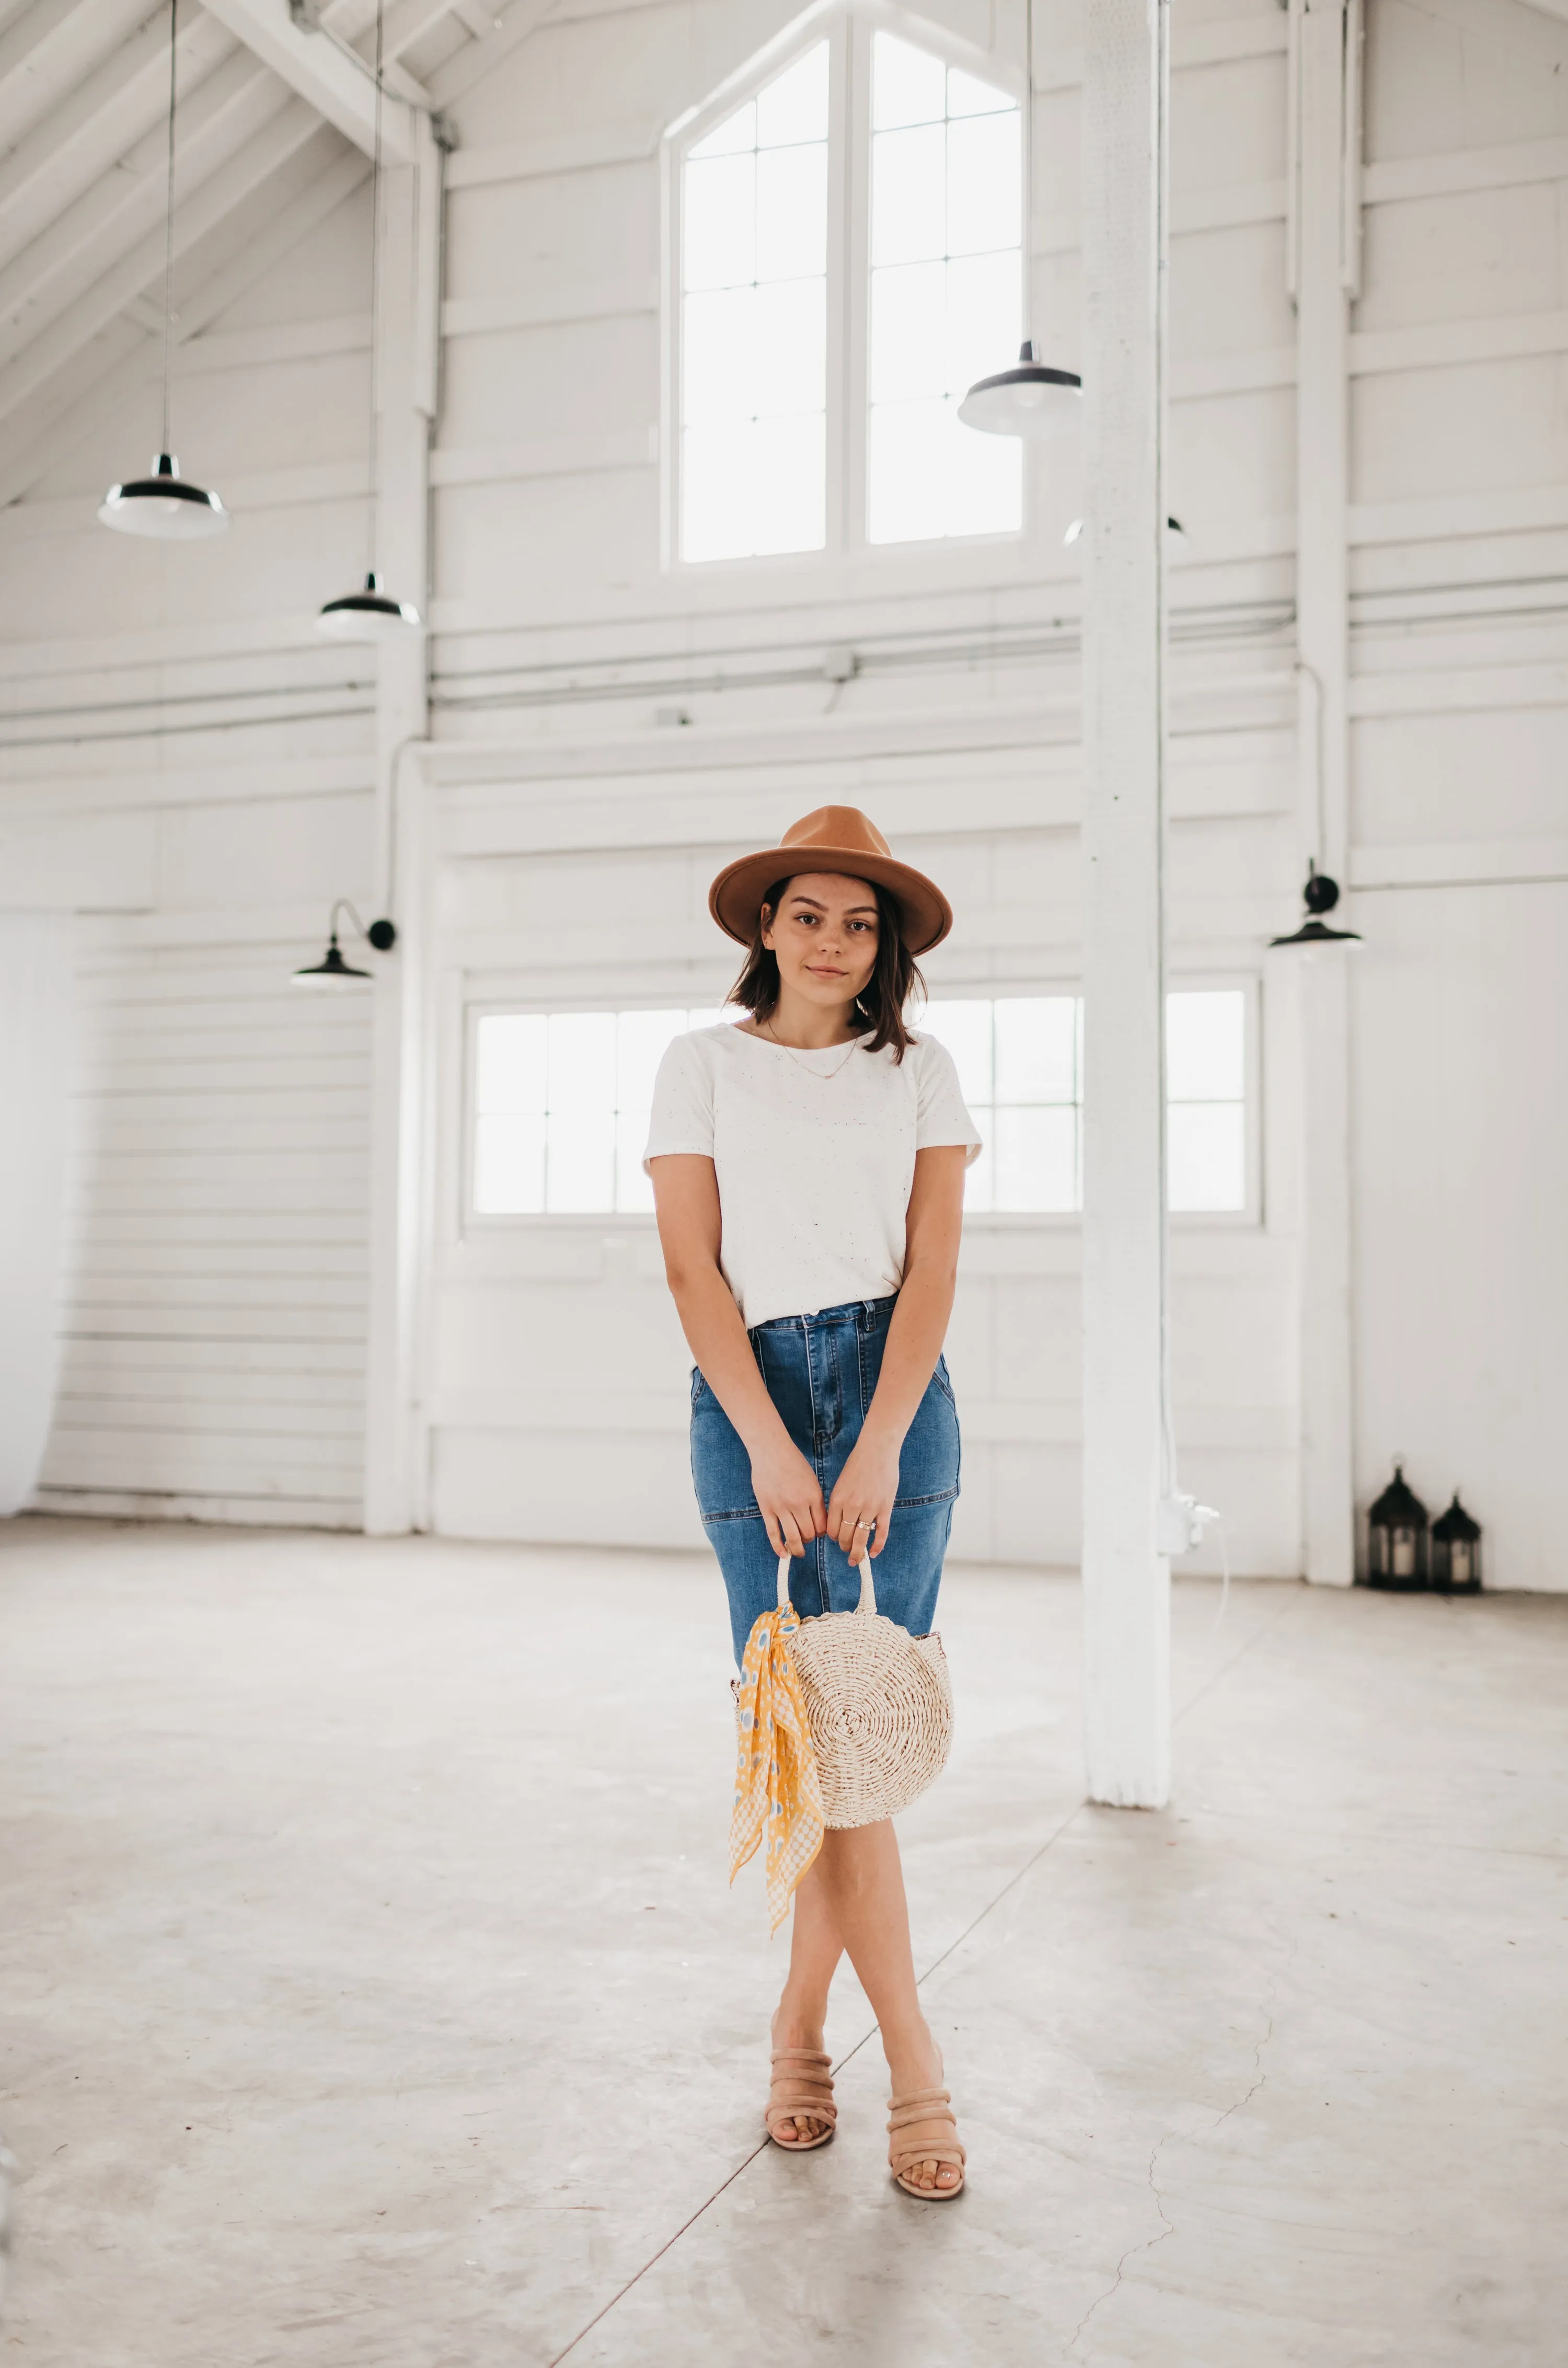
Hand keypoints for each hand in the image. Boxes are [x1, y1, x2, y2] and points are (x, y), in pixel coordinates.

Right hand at [749, 1436, 825, 1557]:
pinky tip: (783, 1554)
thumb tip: (818, 1522)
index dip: (822, 1533)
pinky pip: (773, 1533)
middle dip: (810, 1540)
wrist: (771, 1451)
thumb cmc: (793, 1463)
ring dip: (797, 1549)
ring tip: (798, 1552)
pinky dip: (778, 1547)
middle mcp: (798, 1504)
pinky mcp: (767, 1509)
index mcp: (813, 1496)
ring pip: (793, 1537)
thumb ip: (815, 1501)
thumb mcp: (812, 1480)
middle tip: (807, 1540)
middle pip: (809, 1533)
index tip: (819, 1534)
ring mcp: (781, 1507)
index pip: (822, 1525)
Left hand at [826, 1432, 900, 1562]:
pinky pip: (881, 1532)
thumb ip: (840, 1503)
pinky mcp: (885, 1508)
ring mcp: (870, 1508)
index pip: (831, 1529)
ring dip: (857, 1552)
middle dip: (844, 1546)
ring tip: (855, 1559)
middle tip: (846, 1550)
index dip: (833, 1537)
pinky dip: (877, 1546)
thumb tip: (839, 1522)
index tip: (836, 1539)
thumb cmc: (858, 1464)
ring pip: (861, 1538)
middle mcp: (852, 1506)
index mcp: (837, 1499)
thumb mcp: (841, 1483)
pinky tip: (873, 1554)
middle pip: (845, 1536)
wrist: (877, 1450)